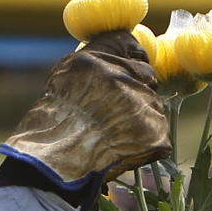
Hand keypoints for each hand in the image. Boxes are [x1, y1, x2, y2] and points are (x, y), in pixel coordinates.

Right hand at [0, 30, 168, 187]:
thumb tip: (120, 58)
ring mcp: (140, 104)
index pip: (130, 44)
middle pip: (147, 75)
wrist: (55, 166)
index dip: (132, 58)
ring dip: (141, 118)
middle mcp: (120, 76)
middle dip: (137, 91)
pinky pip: (159, 130)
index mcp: (95, 60)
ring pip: (153, 104)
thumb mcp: (62, 80)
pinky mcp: (154, 131)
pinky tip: (123, 148)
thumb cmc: (52, 127)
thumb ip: (93, 65)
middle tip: (116, 113)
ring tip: (114, 135)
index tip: (130, 70)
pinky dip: (147, 141)